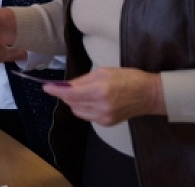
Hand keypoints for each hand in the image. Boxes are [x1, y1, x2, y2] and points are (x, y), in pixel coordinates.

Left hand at [43, 67, 166, 125]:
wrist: (149, 95)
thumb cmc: (128, 78)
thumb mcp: (103, 72)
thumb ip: (82, 80)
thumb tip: (66, 85)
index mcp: (100, 90)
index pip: (70, 93)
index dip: (55, 91)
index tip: (46, 88)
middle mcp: (100, 106)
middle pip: (71, 103)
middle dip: (64, 94)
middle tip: (64, 87)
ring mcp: (104, 117)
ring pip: (77, 110)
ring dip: (73, 102)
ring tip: (81, 92)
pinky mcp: (107, 123)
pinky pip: (86, 115)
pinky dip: (83, 108)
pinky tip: (89, 100)